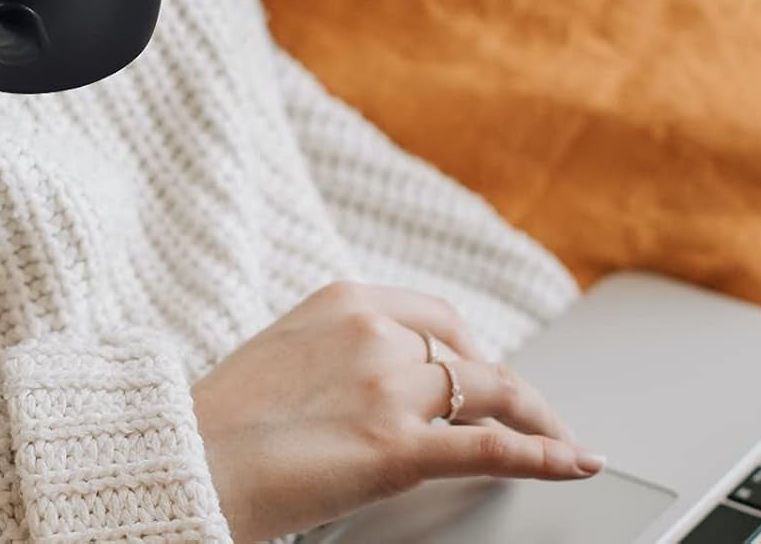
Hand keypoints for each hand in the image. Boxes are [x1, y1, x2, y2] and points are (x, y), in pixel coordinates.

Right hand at [188, 279, 605, 542]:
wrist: (186, 456)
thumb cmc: (222, 418)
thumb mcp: (285, 354)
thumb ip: (337, 352)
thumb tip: (381, 381)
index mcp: (343, 300)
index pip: (439, 317)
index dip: (473, 351)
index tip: (488, 374)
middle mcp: (373, 331)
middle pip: (471, 355)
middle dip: (510, 387)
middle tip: (531, 415)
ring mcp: (387, 386)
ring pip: (490, 395)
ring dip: (534, 419)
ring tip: (559, 441)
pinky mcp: (396, 447)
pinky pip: (491, 446)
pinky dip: (543, 453)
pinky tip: (574, 460)